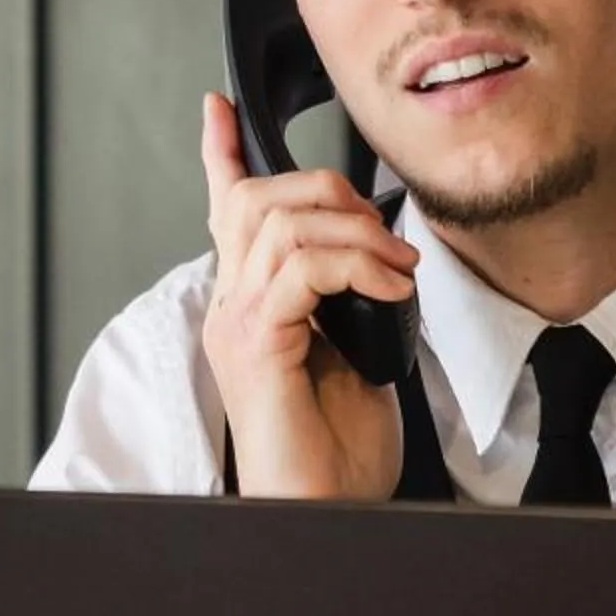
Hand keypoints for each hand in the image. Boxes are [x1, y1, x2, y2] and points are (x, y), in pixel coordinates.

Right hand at [198, 93, 415, 500]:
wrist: (328, 509)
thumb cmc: (340, 451)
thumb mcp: (354, 351)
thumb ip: (348, 298)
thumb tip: (380, 256)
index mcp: (249, 305)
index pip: (226, 212)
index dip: (221, 153)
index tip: (218, 107)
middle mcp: (230, 307)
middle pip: (258, 198)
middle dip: (330, 192)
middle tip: (387, 241)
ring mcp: (236, 324)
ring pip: (280, 222)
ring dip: (355, 233)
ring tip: (397, 271)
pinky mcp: (255, 345)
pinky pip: (300, 269)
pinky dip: (355, 267)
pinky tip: (389, 292)